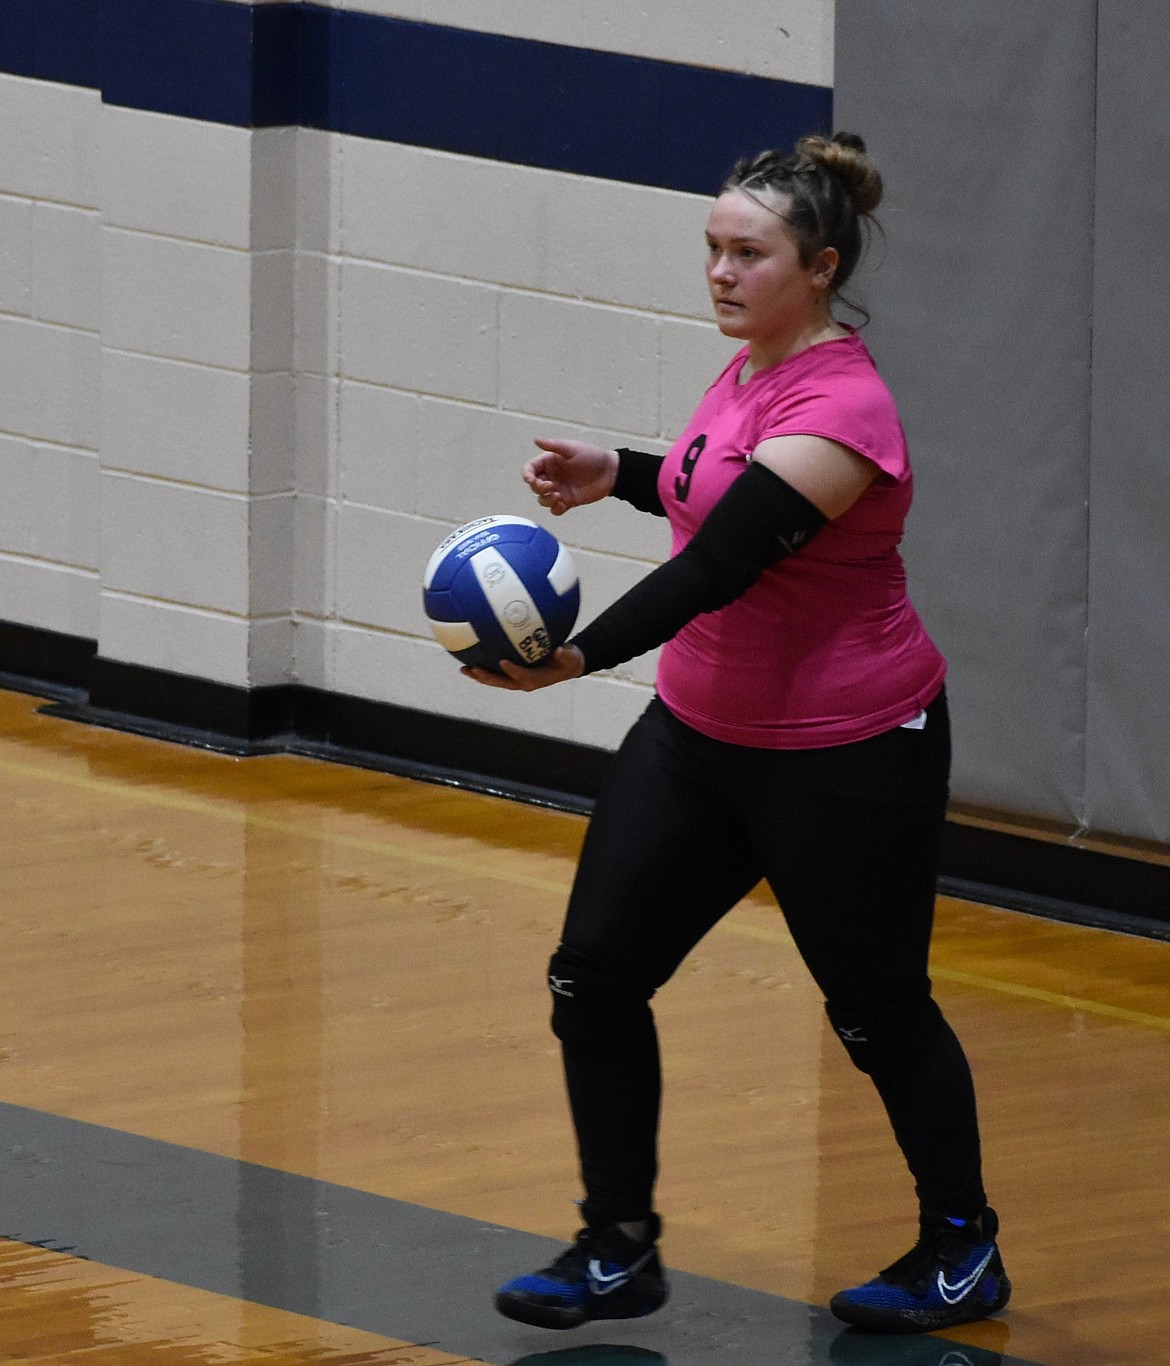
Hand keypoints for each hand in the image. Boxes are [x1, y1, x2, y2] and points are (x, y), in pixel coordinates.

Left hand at [461, 645, 584, 690]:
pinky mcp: (513, 675)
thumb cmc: (568, 660)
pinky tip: (471, 657)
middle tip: (473, 669)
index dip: (512, 670)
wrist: (566, 666)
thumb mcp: (570, 657)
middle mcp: (523, 682)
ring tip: (464, 669)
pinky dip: (483, 667)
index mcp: (536, 679)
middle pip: (501, 682)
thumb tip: (559, 650)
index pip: (522, 676)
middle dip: (486, 677)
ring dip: (479, 676)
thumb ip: (565, 654)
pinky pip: (496, 672)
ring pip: (495, 680)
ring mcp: (516, 680)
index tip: (502, 662)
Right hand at [524, 439, 618, 514]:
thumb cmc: (592, 456)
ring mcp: (559, 489)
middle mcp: (552, 476)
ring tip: (559, 496)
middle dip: (539, 488)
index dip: (527, 474)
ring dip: (546, 499)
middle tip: (551, 486)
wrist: (610, 472)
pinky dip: (555, 509)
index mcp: (550, 462)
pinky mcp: (567, 501)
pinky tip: (563, 504)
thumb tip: (536, 440)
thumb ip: (553, 446)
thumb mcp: (572, 449)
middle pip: (534, 486)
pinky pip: (555, 509)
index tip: (530, 480)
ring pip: (542, 499)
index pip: (530, 469)